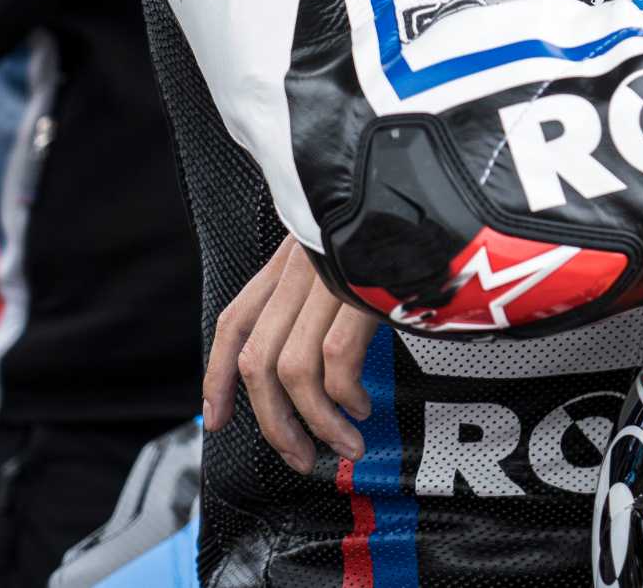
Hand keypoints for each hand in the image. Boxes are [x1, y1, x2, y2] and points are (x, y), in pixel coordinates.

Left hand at [205, 235, 378, 472]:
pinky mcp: (361, 292)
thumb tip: (322, 347)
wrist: (424, 186)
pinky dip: (344, 398)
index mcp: (290, 257)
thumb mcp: (347, 244)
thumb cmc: (398, 222)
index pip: (235, 320)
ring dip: (316, 423)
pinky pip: (337, 362)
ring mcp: (329, 280)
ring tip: (343, 443)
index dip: (217, 376)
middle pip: (258, 362)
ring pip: (293, 372)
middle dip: (273, 423)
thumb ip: (327, 281)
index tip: (218, 418)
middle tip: (296, 455)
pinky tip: (361, 407)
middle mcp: (300, 268)